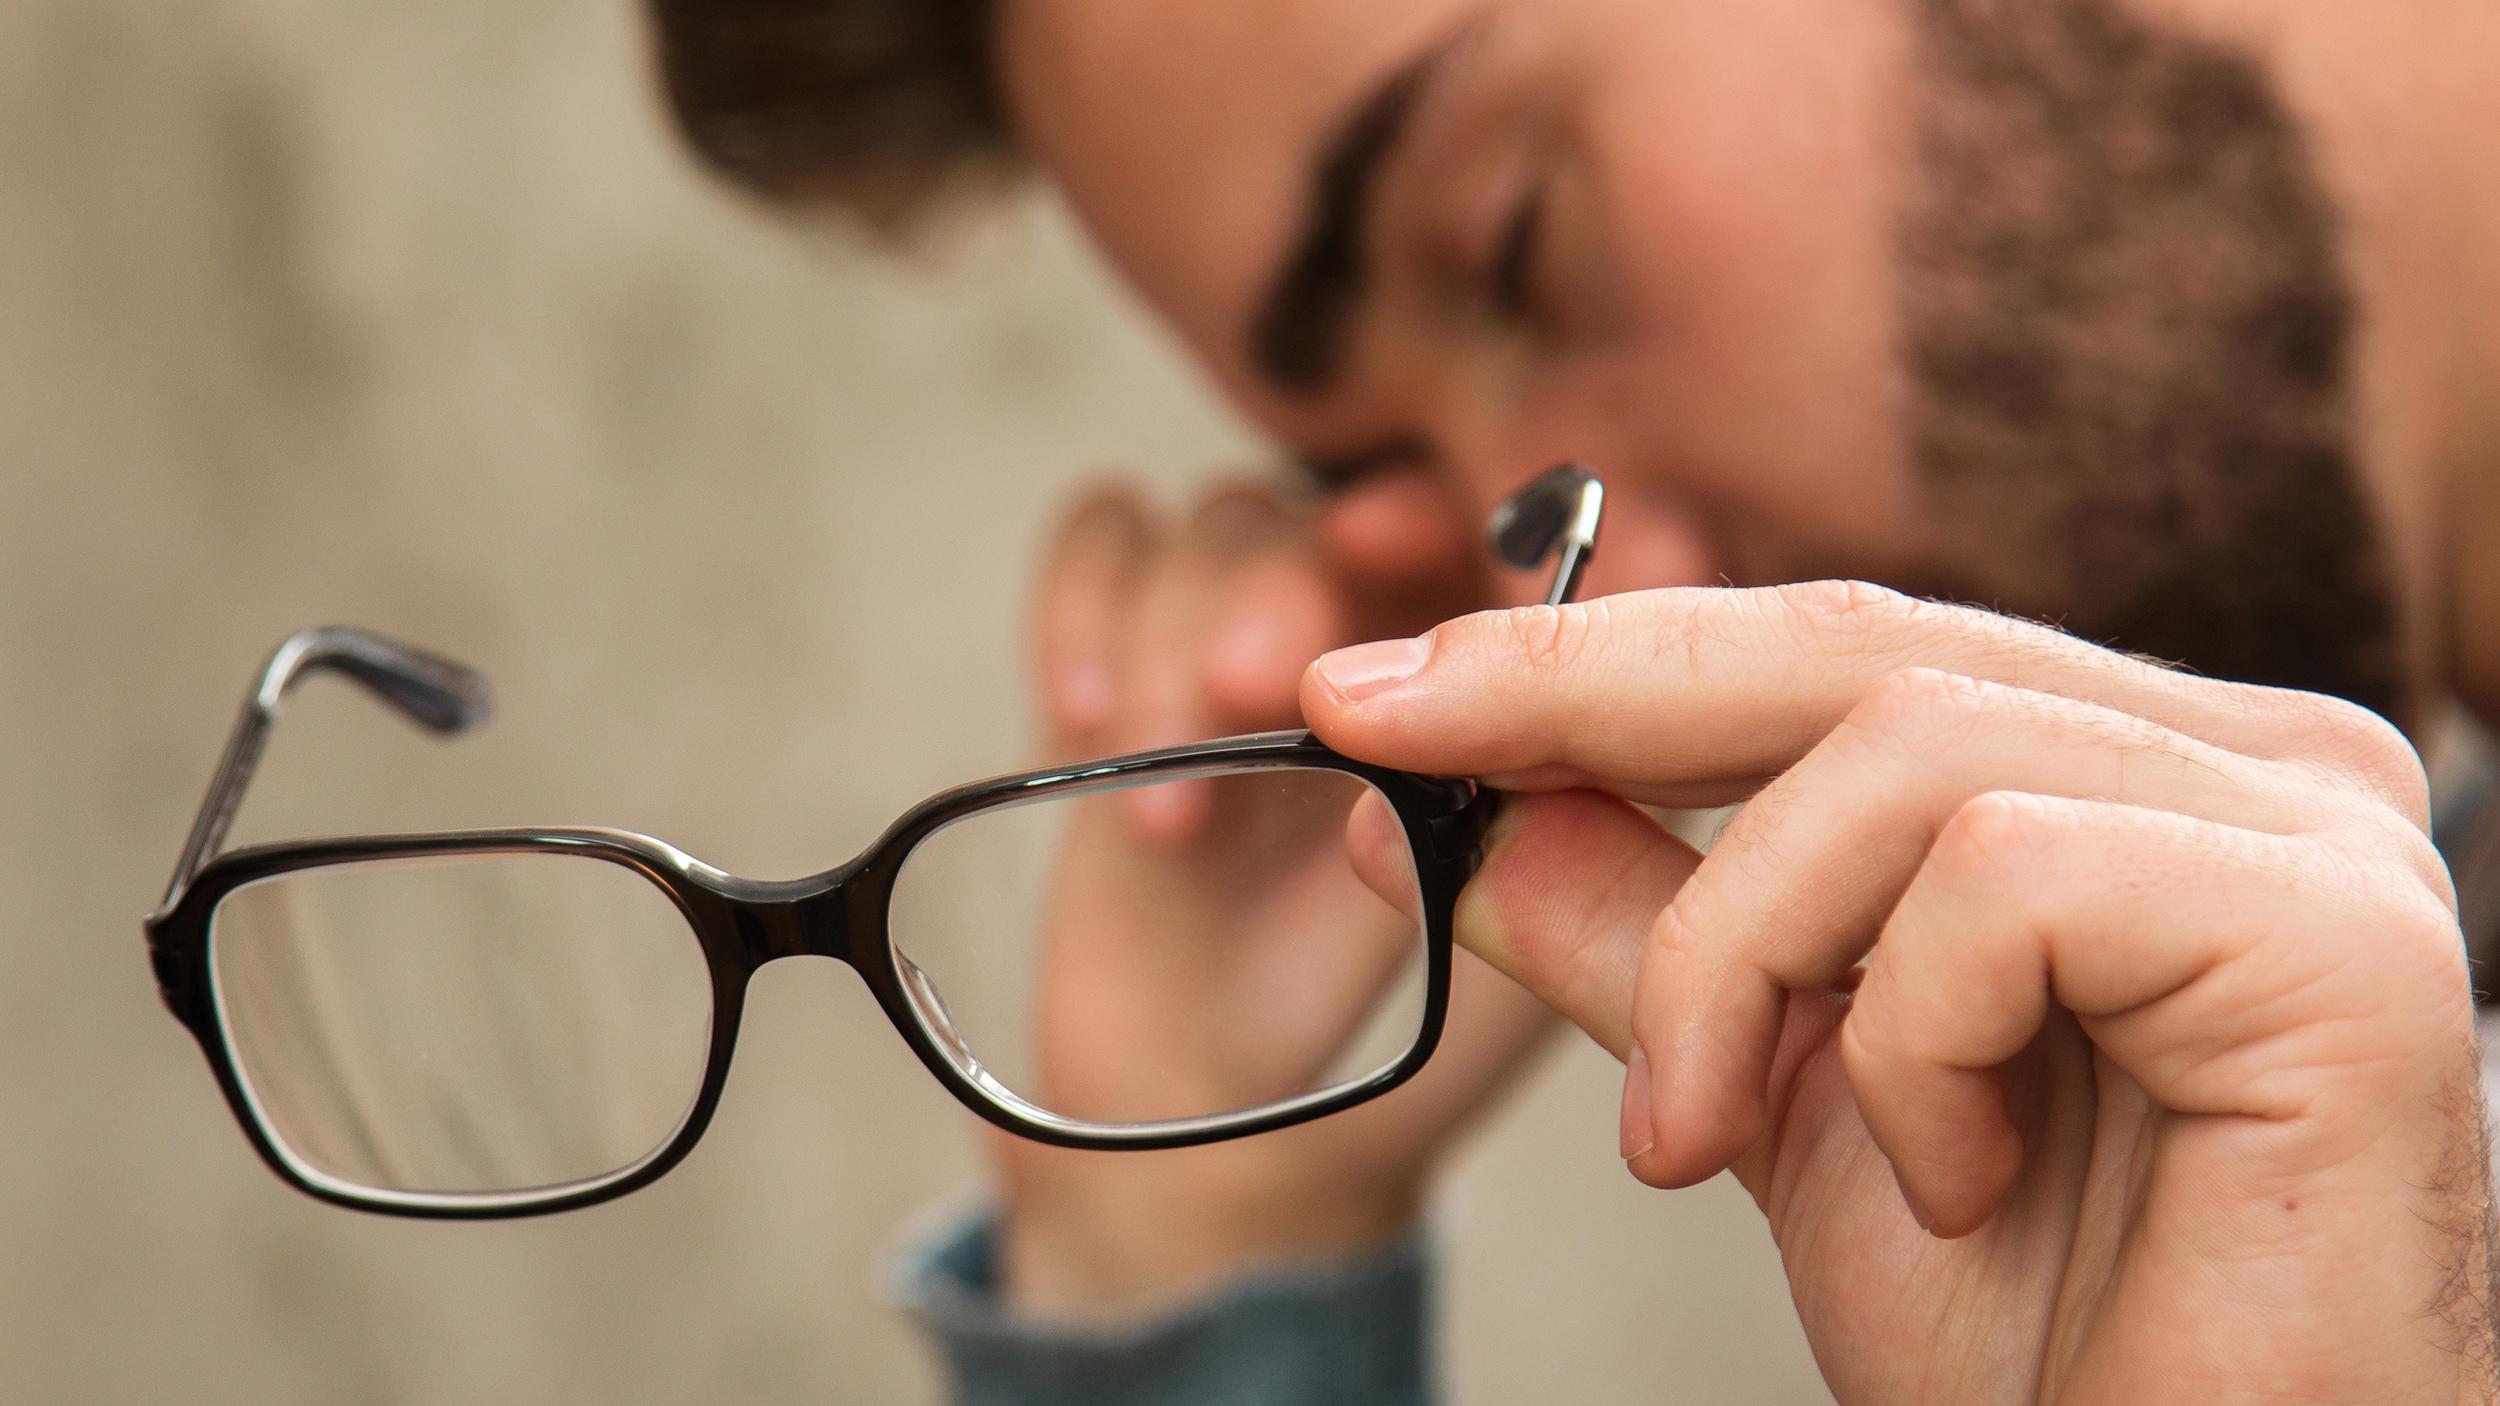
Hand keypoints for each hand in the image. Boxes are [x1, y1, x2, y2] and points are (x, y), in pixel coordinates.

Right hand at [990, 474, 1561, 1316]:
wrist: (1227, 1126)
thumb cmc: (1398, 1043)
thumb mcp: (1508, 959)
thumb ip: (1551, 854)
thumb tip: (1539, 736)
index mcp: (1520, 671)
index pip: (1542, 535)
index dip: (1525, 528)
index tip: (1481, 578)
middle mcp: (1401, 614)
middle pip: (1369, 502)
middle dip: (1310, 579)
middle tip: (1262, 685)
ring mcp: (1261, 621)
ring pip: (1232, 517)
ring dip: (1186, 627)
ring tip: (1174, 781)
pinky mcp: (1131, 646)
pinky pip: (1107, 538)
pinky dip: (1086, 600)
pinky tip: (1087, 716)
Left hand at [1306, 582, 2489, 1402]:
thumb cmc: (2033, 1326)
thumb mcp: (1772, 1090)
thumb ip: (1641, 929)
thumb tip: (1449, 811)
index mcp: (2130, 770)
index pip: (1830, 647)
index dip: (1590, 651)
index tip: (1376, 685)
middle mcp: (2247, 763)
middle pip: (1856, 646)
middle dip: (1581, 695)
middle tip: (1391, 738)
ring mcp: (2316, 836)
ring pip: (1905, 755)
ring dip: (1737, 954)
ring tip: (1702, 1135)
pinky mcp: (2343, 940)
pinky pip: (2010, 882)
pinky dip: (1911, 1041)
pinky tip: (1957, 1176)